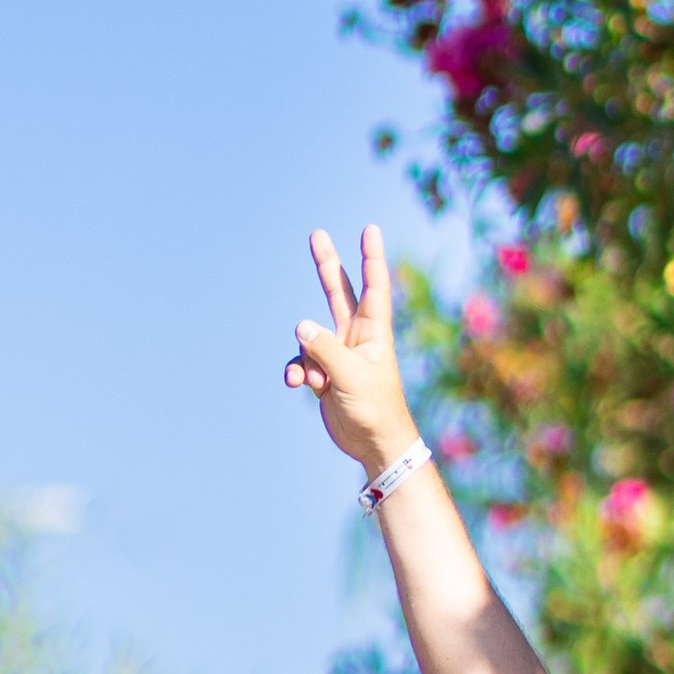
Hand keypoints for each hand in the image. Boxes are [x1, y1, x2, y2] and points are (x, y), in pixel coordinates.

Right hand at [286, 226, 419, 479]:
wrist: (374, 444)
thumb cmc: (375, 409)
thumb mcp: (351, 377)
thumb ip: (325, 349)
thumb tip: (300, 325)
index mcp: (374, 332)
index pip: (374, 286)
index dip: (371, 257)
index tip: (369, 229)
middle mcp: (356, 337)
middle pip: (338, 292)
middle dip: (328, 265)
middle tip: (317, 234)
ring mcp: (338, 353)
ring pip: (310, 336)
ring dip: (307, 359)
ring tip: (318, 382)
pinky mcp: (325, 372)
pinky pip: (302, 362)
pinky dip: (298, 372)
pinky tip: (299, 385)